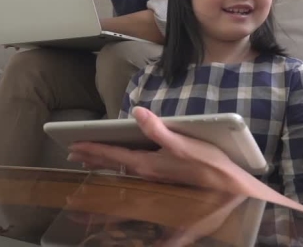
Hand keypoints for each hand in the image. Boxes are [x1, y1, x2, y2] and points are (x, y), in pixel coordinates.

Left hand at [67, 107, 245, 193]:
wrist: (229, 190)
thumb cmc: (209, 164)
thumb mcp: (184, 144)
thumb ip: (159, 130)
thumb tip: (138, 113)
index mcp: (147, 164)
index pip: (112, 154)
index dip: (92, 148)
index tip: (73, 144)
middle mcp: (146, 175)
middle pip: (112, 165)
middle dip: (92, 158)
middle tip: (72, 153)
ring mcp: (154, 180)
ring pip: (120, 172)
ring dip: (103, 165)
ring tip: (89, 161)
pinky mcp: (164, 181)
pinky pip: (132, 176)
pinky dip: (120, 171)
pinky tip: (121, 172)